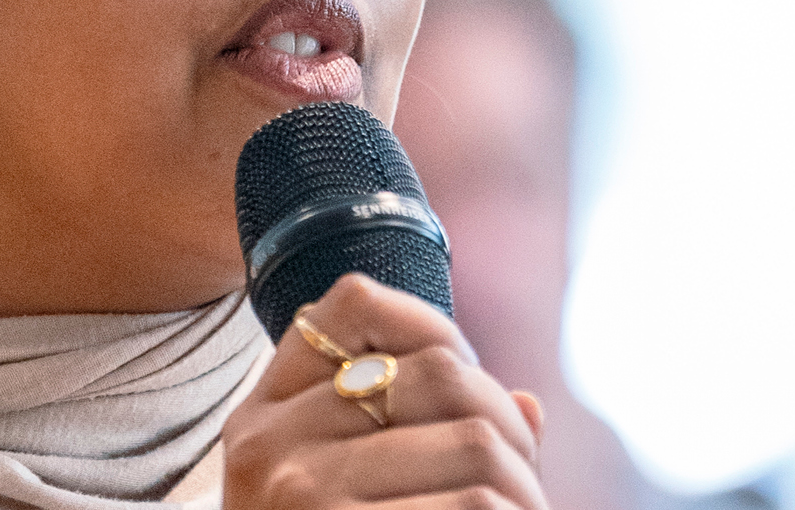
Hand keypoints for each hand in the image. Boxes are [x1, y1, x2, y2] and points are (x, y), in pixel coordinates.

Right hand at [221, 273, 547, 508]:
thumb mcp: (331, 491)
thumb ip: (411, 435)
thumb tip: (529, 408)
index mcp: (265, 415)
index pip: (352, 304)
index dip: (432, 324)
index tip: (465, 379)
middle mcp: (272, 443)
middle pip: (441, 374)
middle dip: (508, 427)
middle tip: (521, 482)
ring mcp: (302, 494)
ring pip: (478, 445)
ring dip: (528, 491)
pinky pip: (477, 508)